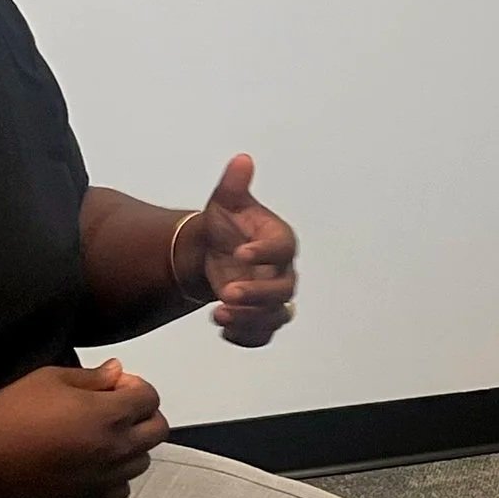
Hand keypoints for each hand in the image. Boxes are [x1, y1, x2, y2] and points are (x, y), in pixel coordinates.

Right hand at [0, 360, 167, 497]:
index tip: (111, 386)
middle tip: (114, 408)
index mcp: (110, 415)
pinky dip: (116, 474)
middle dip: (143, 414)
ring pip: (143, 461)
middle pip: (158, 430)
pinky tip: (94, 463)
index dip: (134, 387)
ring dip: (132, 445)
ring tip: (102, 436)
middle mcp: (116, 448)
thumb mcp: (50, 379)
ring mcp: (106, 478)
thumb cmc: (13, 414)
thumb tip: (117, 372)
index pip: (150, 397)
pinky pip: (122, 488)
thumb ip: (92, 377)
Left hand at [179, 155, 297, 349]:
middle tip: (226, 292)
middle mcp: (282, 272)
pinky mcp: (260, 316)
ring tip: (218, 315)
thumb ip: (233, 184)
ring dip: (250, 320)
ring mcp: (273, 298)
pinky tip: (224, 330)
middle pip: (284, 290)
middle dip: (257, 294)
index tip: (240, 253)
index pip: (282, 248)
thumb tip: (241, 160)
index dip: (265, 252)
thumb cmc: (226, 225)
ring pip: (276, 317)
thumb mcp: (226, 202)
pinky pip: (263, 335)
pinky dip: (247, 337)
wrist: (214, 252)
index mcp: (279, 241)